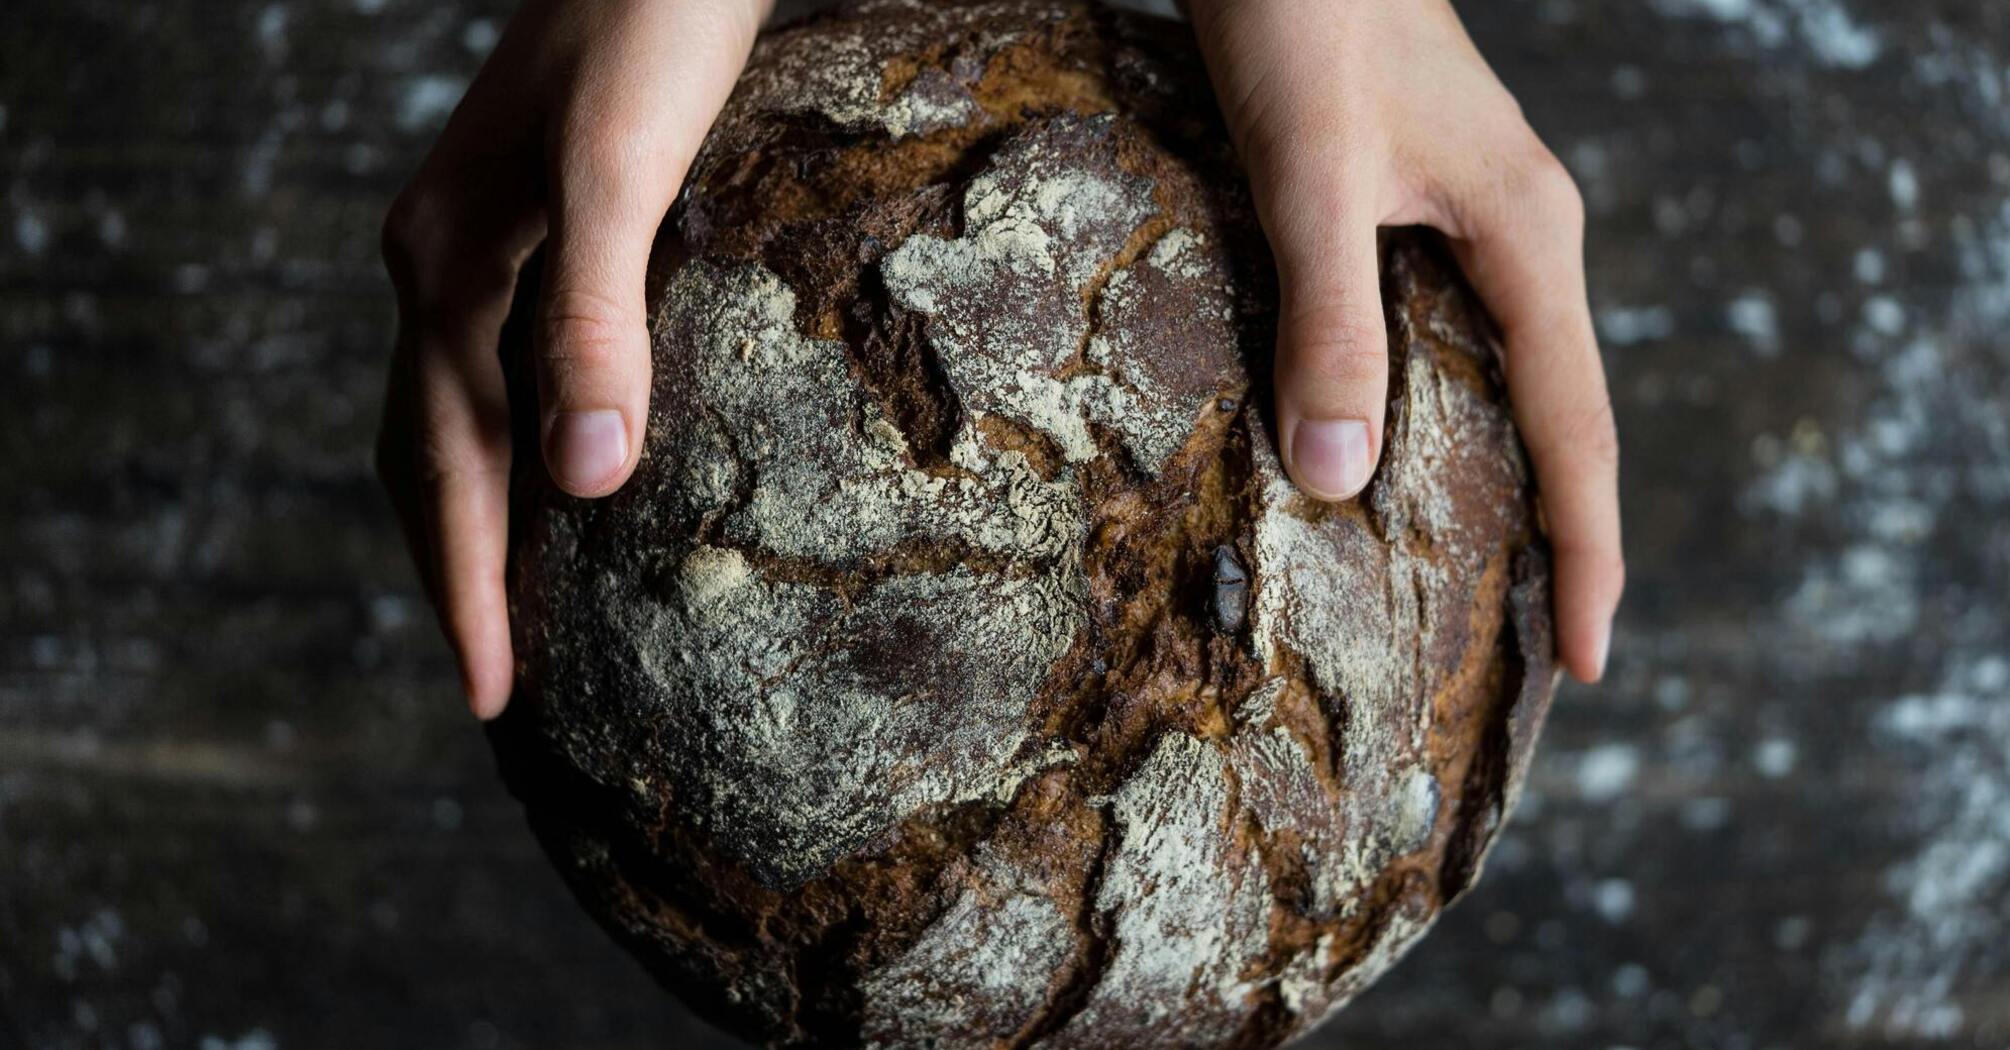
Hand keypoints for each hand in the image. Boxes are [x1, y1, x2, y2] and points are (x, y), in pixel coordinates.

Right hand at [377, 0, 770, 717]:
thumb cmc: (650, 26)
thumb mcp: (622, 167)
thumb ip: (594, 313)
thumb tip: (584, 481)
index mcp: (446, 267)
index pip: (445, 466)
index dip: (467, 589)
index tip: (492, 699)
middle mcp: (440, 264)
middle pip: (426, 455)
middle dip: (455, 577)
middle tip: (493, 690)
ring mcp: (477, 245)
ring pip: (453, 417)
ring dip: (474, 521)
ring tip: (510, 613)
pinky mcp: (529, 229)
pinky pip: (496, 370)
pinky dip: (513, 448)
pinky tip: (564, 473)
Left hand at [1187, 0, 1623, 681]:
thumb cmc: (1306, 20)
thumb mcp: (1312, 176)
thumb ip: (1329, 317)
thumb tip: (1339, 477)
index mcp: (1526, 239)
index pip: (1578, 430)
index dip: (1588, 553)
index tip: (1590, 662)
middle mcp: (1517, 237)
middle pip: (1558, 416)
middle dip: (1558, 536)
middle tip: (1539, 655)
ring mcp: (1469, 217)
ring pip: (1501, 379)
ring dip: (1498, 480)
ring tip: (1479, 585)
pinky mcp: (1413, 203)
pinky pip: (1444, 336)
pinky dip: (1431, 412)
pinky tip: (1391, 452)